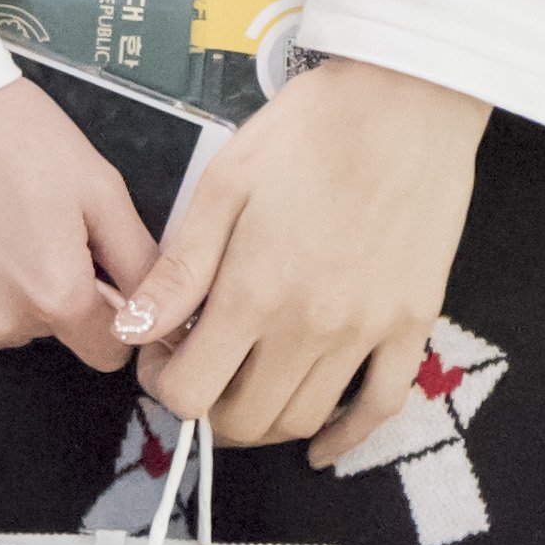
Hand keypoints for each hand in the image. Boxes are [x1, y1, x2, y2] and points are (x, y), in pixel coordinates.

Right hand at [0, 79, 160, 372]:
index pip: (106, 350)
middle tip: (24, 223)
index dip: (106, 311)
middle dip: (43, 289)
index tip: (88, 272)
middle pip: (41, 331)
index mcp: (56, 294)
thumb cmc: (12, 130)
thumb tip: (165, 309)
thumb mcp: (97, 182)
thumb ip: (138, 257)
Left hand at [116, 57, 488, 460]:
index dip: (163, 383)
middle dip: (206, 408)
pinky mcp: (411, 324)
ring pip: (302, 420)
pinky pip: (380, 407)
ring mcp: (366, 332)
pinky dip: (346, 438)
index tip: (163, 351)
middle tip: (201, 365)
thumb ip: (181, 267)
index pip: (191, 393)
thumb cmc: (309, 129)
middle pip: (244, 420)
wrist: (406, 101)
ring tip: (246, 382)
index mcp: (255, 292)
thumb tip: (133, 331)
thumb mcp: (226, 182)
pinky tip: (321, 443)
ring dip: (262, 421)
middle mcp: (309, 329)